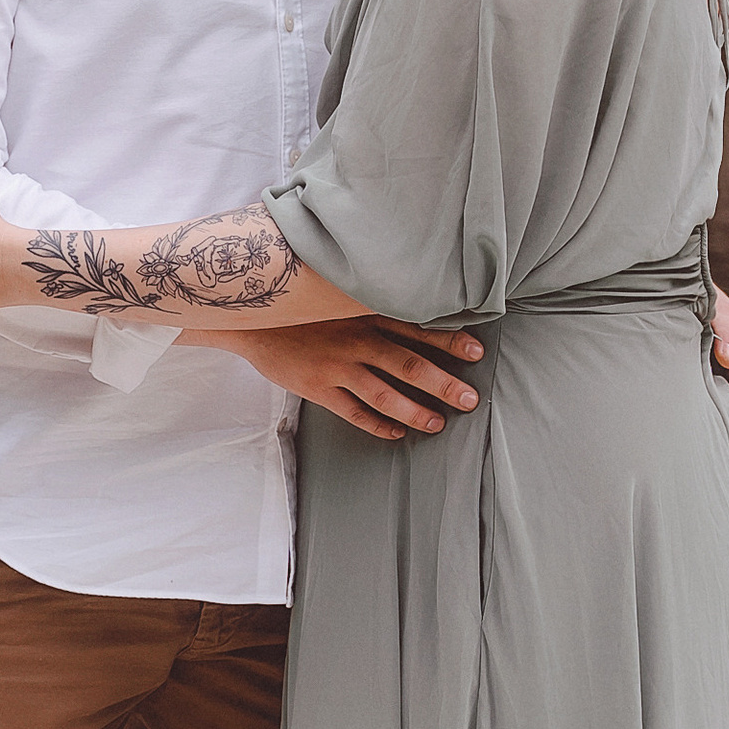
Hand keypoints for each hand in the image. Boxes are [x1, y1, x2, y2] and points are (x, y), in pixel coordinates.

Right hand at [185, 316, 484, 438]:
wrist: (252, 317)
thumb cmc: (300, 305)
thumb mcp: (338, 295)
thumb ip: (370, 303)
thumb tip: (408, 305)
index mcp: (365, 314)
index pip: (416, 328)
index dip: (448, 340)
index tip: (476, 351)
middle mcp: (357, 340)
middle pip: (409, 365)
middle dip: (443, 384)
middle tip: (469, 399)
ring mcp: (337, 366)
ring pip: (385, 394)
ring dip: (415, 411)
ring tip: (437, 423)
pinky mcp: (318, 388)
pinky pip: (354, 412)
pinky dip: (377, 425)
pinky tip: (396, 434)